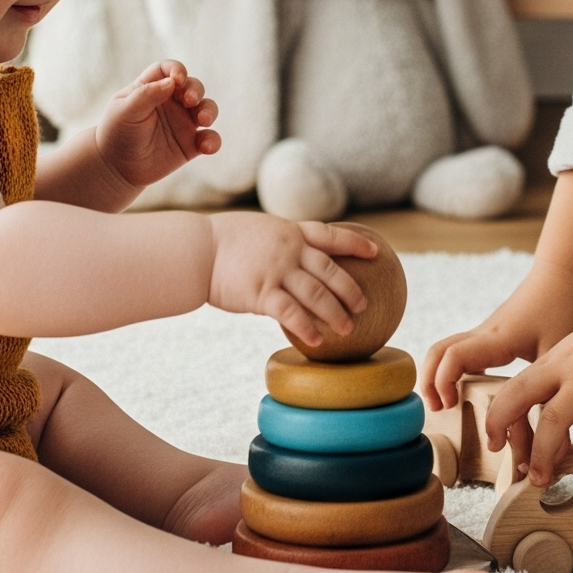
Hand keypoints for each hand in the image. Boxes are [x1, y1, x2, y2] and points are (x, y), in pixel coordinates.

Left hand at [94, 62, 219, 195]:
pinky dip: (213, 141)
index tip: (178, 80)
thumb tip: (171, 82)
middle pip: (192, 86)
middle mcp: (172, 102)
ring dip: (209, 111)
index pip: (168, 70)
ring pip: (207, 108)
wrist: (116, 168)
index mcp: (153, 88)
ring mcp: (183, 122)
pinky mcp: (191, 144)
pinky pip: (210, 138)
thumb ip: (145, 94)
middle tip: (190, 100)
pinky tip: (205, 147)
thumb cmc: (117, 133)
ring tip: (204, 120)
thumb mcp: (124, 111)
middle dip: (195, 90)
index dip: (176, 70)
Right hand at [207, 214, 377, 352]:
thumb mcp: (259, 231)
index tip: (375, 251)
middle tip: (364, 305)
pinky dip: (306, 327)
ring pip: (317, 294)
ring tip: (348, 330)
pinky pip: (291, 313)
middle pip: (331, 270)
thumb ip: (281, 243)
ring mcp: (277, 271)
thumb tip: (295, 258)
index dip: (355, 244)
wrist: (197, 250)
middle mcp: (290, 249)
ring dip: (336, 313)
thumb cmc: (224, 241)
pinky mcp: (262, 293)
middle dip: (351, 289)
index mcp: (290, 232)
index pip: (330, 235)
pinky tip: (317, 341)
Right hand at [422, 271, 572, 410]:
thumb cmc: (562, 311)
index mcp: (496, 339)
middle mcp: (483, 334)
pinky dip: (451, 370)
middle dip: (430, 382)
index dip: (443, 381)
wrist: (560, 278)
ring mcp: (483, 333)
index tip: (449, 405)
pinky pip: (459, 351)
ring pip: (444, 350)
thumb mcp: (559, 355)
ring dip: (437, 376)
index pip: (454, 356)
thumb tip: (549, 447)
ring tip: (446, 405)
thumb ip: (550, 398)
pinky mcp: (489, 335)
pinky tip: (466, 391)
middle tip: (439, 409)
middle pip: (437, 352)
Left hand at [483, 298, 572, 487]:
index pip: (513, 388)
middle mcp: (565, 368)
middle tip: (513, 469)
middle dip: (508, 434)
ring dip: (545, 454)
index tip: (495, 442)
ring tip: (545, 481)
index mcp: (555, 360)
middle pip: (520, 399)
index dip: (498, 416)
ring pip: (553, 419)